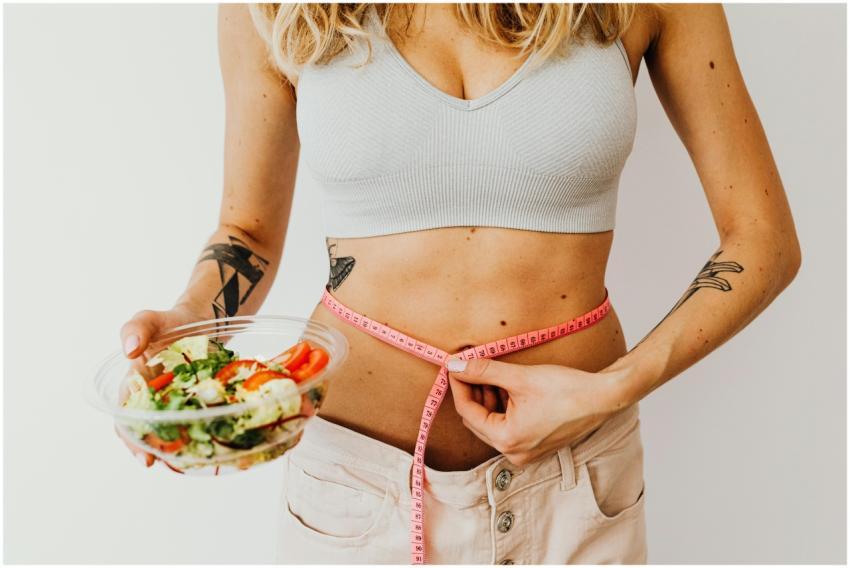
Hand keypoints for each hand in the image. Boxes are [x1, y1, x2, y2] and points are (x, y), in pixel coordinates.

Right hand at [116, 303, 207, 464]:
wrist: (199, 320)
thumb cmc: (169, 322)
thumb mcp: (149, 320)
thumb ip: (136, 329)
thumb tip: (130, 350)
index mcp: (135, 384)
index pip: (127, 417)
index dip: (132, 438)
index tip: (144, 456)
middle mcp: (154, 398)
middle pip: (148, 430)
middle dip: (152, 449)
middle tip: (163, 463)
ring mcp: (177, 400)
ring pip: (172, 429)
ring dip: (175, 446)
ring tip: (184, 461)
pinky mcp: (198, 399)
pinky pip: (196, 418)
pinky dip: (198, 431)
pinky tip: (207, 442)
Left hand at [447, 358, 628, 465]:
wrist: (603, 397)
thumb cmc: (567, 389)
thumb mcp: (520, 377)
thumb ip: (484, 371)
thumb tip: (456, 365)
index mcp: (507, 439)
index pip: (467, 412)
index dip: (459, 386)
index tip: (455, 365)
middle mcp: (514, 452)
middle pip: (477, 420)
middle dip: (473, 392)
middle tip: (472, 366)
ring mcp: (525, 451)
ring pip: (492, 422)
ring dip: (488, 398)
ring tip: (492, 372)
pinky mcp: (535, 445)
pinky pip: (508, 426)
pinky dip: (503, 406)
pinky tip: (508, 386)